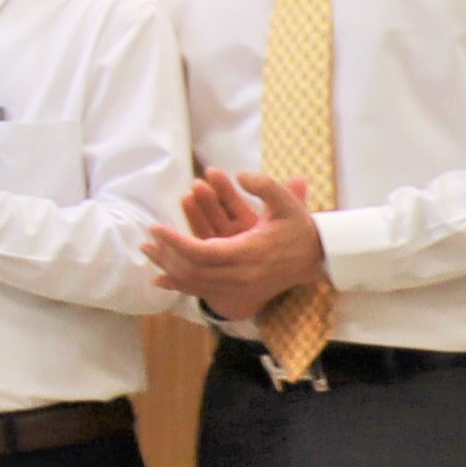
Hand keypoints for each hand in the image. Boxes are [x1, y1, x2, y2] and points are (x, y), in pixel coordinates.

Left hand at [141, 170, 331, 318]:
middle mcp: (242, 275)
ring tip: (148, 252)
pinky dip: (180, 285)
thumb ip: (266, 186)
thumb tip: (241, 175)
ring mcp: (240, 287)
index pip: (202, 252)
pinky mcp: (239, 292)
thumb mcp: (287, 203)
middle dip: (167, 255)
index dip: (175, 242)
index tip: (155, 227)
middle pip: (193, 270)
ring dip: (169, 268)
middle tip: (146, 240)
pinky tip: (159, 280)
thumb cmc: (299, 227)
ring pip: (195, 283)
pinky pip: (203, 291)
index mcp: (250, 253)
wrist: (319, 259)